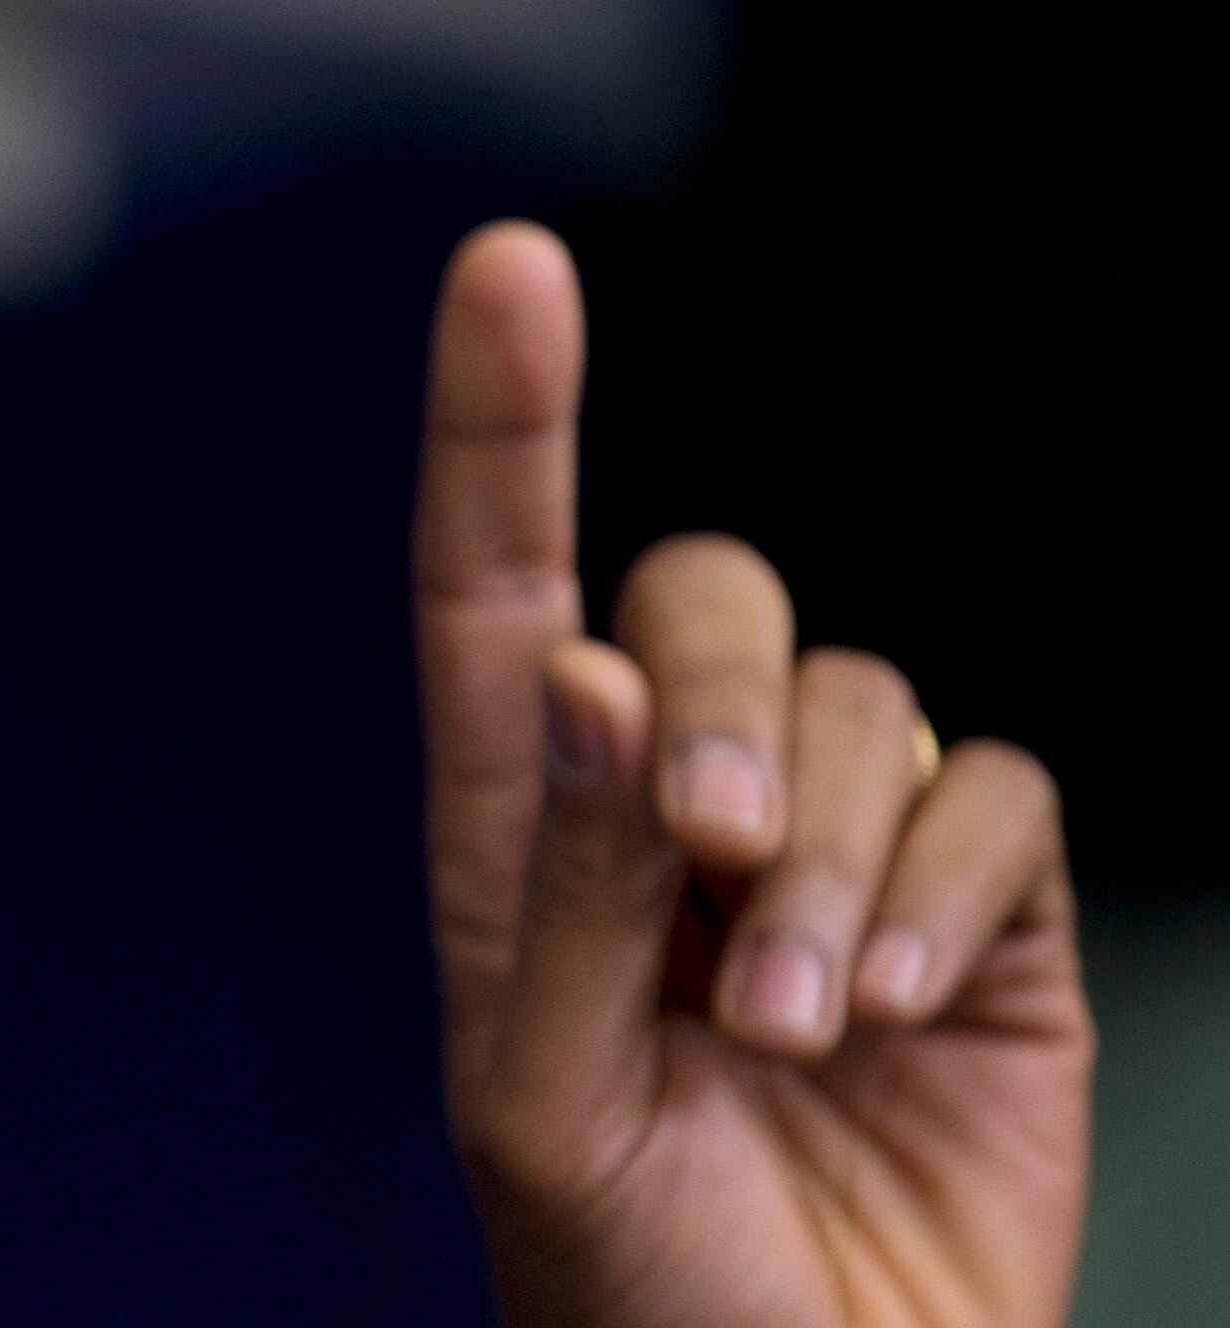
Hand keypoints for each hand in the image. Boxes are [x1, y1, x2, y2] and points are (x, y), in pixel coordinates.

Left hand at [413, 224, 1091, 1327]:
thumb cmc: (632, 1293)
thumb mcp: (546, 1112)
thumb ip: (560, 896)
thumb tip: (588, 681)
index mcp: (523, 840)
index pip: (497, 587)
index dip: (501, 422)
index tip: (508, 264)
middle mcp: (670, 816)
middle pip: (705, 604)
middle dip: (722, 704)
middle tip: (718, 865)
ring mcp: (832, 856)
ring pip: (860, 698)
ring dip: (832, 856)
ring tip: (793, 1024)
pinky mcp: (978, 918)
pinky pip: (990, 795)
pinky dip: (944, 887)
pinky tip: (888, 1013)